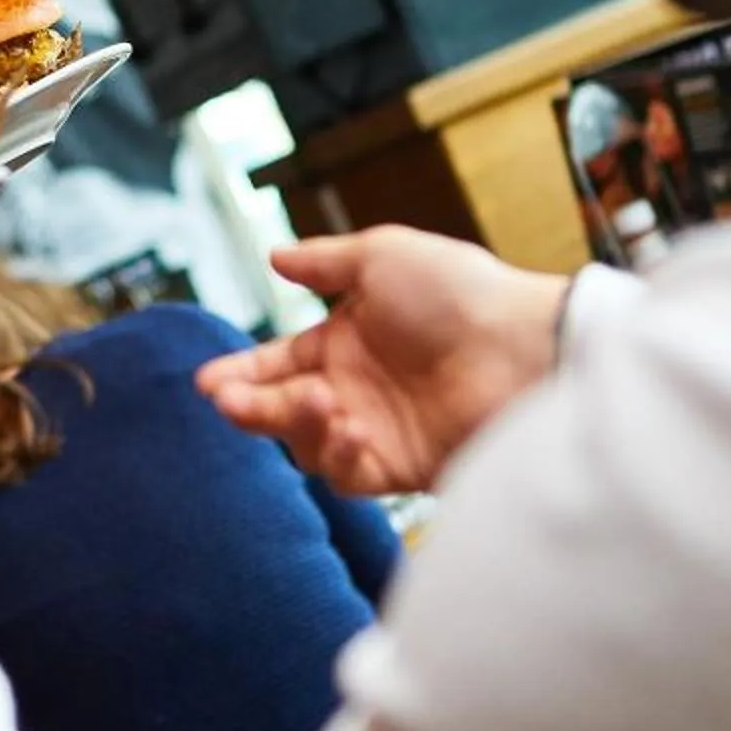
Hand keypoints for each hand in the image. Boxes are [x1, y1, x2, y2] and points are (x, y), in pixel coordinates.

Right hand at [196, 229, 568, 494]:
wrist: (523, 346)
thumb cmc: (460, 291)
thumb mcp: (383, 255)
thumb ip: (323, 262)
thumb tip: (274, 256)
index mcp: (347, 341)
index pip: (278, 362)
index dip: (241, 372)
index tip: (208, 380)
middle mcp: (357, 388)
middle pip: (280, 409)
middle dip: (248, 405)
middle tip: (226, 400)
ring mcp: (377, 429)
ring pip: (306, 444)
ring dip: (294, 425)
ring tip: (315, 400)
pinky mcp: (401, 466)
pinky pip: (348, 474)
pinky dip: (338, 454)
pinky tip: (351, 427)